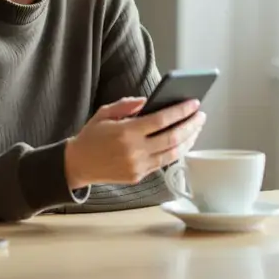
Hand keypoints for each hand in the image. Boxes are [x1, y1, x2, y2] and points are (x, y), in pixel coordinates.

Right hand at [64, 97, 205, 188]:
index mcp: (126, 132)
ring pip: (172, 153)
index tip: (194, 103)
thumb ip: (127, 105)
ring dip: (188, 140)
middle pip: (172, 137)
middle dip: (191, 125)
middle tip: (201, 115)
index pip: (161, 120)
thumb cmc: (92, 136)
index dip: (181, 111)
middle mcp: (134, 151)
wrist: (77, 164)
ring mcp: (138, 166)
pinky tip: (183, 142)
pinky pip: (163, 162)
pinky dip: (176, 151)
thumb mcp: (104, 113)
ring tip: (196, 128)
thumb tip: (150, 101)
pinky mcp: (138, 176)